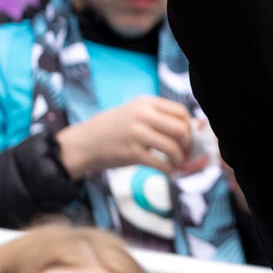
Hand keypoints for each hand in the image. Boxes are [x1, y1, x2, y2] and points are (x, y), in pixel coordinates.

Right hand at [56, 96, 195, 178]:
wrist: (83, 143)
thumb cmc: (111, 129)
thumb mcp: (133, 112)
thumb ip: (157, 116)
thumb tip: (189, 127)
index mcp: (145, 102)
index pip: (181, 111)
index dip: (190, 126)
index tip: (190, 136)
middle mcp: (142, 115)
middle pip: (181, 129)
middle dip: (188, 143)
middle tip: (186, 152)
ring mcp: (137, 134)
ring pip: (173, 147)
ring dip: (181, 158)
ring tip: (178, 163)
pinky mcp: (132, 153)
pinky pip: (161, 163)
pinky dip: (169, 169)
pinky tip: (169, 170)